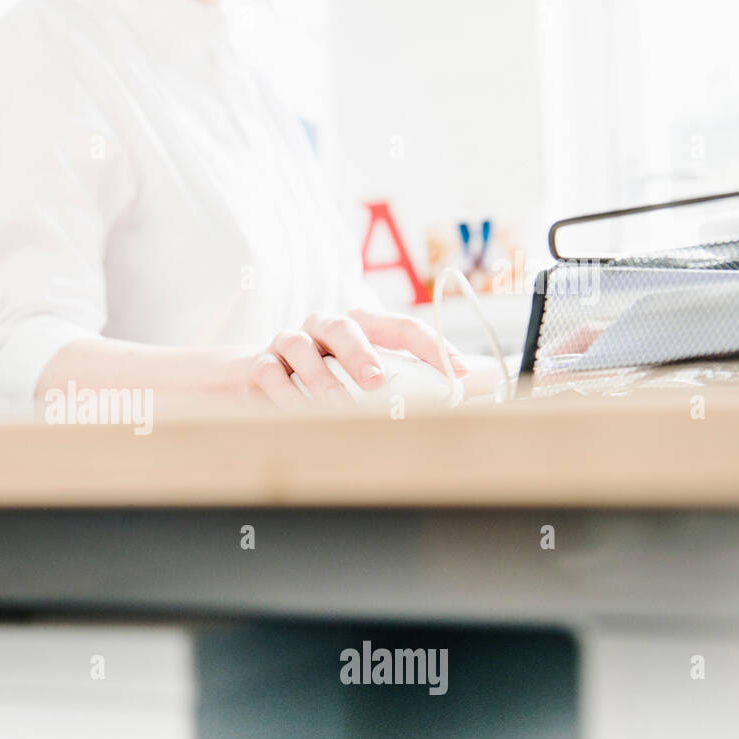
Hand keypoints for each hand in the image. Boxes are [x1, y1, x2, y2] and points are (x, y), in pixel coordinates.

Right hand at [244, 308, 468, 407]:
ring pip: (302, 349)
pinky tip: (295, 413)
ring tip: (333, 406)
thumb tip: (484, 382)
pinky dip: (283, 393)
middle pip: (345, 326)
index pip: (400, 326)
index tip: (457, 372)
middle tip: (376, 383)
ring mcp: (288, 342)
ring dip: (320, 379)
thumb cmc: (327, 377)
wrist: (255, 377)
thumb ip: (425, 379)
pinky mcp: (258, 364)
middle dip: (362, 353)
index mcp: (361, 326)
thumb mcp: (372, 376)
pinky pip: (268, 374)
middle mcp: (324, 327)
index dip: (431, 346)